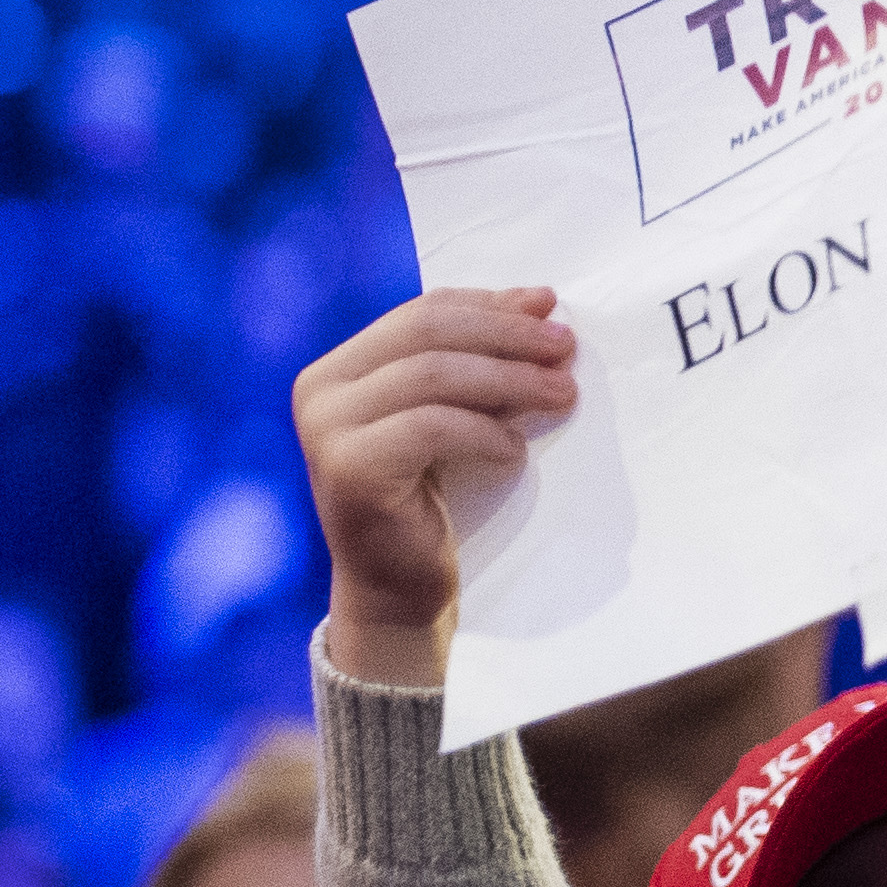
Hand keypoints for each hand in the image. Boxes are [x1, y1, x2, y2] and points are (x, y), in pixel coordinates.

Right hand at [293, 287, 578, 685]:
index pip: (423, 312)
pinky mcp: (347, 469)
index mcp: (342, 367)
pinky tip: (514, 453)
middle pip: (427, 333)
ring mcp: (326, 429)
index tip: (551, 307)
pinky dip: (484, 433)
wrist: (399, 587)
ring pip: (432, 375)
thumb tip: (541, 299)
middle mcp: (320, 390)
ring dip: (509, 380)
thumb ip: (482, 360)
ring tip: (562, 394)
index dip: (491, 304)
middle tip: (566, 348)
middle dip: (507, 335)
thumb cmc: (435, 498)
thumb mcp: (460, 413)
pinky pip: (431, 428)